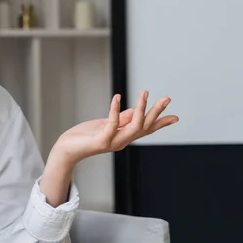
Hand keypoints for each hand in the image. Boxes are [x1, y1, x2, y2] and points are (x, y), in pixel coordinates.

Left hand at [52, 90, 178, 165]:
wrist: (67, 149)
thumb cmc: (85, 136)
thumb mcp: (105, 124)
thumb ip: (121, 119)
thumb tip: (135, 110)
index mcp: (124, 136)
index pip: (146, 129)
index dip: (161, 123)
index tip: (176, 117)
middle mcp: (122, 141)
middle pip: (145, 126)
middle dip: (156, 112)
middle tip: (167, 98)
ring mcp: (113, 142)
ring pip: (134, 126)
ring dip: (140, 109)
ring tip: (144, 93)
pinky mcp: (101, 141)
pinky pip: (112, 124)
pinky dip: (115, 110)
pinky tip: (117, 97)